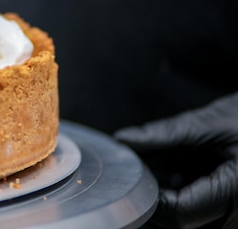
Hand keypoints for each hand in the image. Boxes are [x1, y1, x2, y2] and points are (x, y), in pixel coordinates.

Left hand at [115, 93, 237, 228]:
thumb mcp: (214, 122)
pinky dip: (187, 196)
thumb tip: (126, 140)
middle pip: (185, 223)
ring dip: (171, 199)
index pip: (180, 214)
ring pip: (194, 221)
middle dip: (157, 198)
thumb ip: (167, 134)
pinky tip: (179, 172)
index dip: (150, 197)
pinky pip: (207, 214)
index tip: (134, 174)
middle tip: (141, 170)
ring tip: (159, 169)